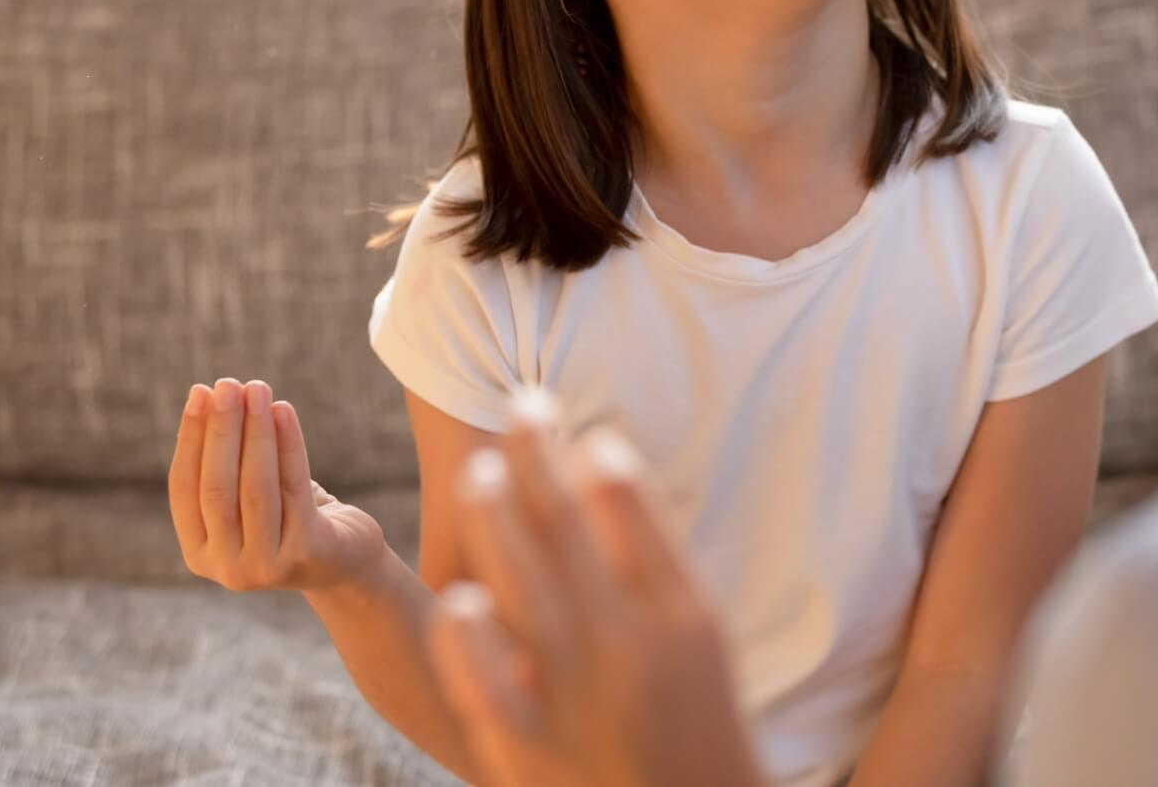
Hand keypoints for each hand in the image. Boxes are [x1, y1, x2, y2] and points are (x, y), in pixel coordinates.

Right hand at [168, 377, 385, 593]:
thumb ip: (224, 464)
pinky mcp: (304, 551)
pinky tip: (284, 411)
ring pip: (255, 486)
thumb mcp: (246, 497)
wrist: (345, 561)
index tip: (198, 392)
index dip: (190, 438)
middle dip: (221, 430)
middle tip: (227, 385)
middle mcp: (226, 567)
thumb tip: (207, 396)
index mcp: (199, 552)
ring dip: (255, 432)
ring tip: (257, 389)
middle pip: (216, 487)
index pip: (182, 488)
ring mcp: (265, 564)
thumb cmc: (289, 517)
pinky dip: (288, 444)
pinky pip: (293, 487)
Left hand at [422, 390, 764, 786]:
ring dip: (495, 516)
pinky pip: (487, 680)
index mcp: (682, 616)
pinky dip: (469, 636)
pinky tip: (458, 597)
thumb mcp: (700, 641)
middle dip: (535, 457)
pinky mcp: (529, 750)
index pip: (631, 505)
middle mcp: (631, 646)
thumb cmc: (693, 726)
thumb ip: (655, 563)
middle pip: (567, 526)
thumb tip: (601, 470)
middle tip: (516, 408)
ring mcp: (577, 697)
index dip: (598, 455)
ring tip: (476, 471)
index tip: (579, 426)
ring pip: (523, 584)